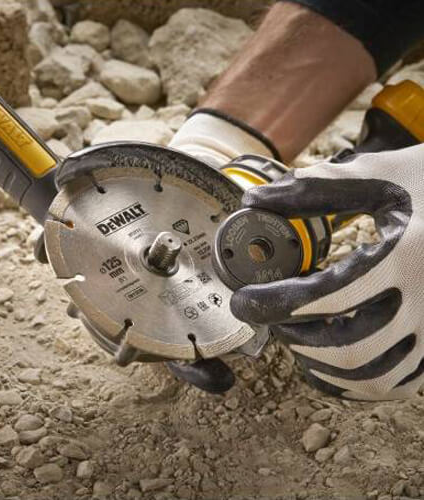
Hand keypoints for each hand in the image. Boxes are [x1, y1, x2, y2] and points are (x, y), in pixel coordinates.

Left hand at [230, 145, 423, 399]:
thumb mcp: (381, 175)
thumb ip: (316, 188)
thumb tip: (255, 201)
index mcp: (404, 258)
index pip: (323, 297)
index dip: (273, 304)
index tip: (243, 301)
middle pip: (346, 349)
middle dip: (295, 339)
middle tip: (271, 319)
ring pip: (373, 377)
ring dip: (322, 367)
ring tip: (297, 340)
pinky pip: (398, 383)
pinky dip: (356, 382)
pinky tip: (333, 360)